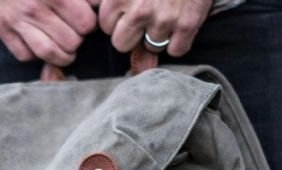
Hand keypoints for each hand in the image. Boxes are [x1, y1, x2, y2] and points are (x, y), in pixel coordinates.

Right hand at [0, 0, 97, 65]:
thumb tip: (97, 4)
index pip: (86, 23)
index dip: (90, 23)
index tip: (85, 19)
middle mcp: (36, 7)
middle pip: (71, 42)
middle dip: (77, 40)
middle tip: (75, 34)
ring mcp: (17, 20)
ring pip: (50, 53)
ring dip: (62, 56)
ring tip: (66, 50)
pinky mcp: (3, 30)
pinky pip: (25, 55)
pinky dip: (36, 56)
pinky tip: (42, 45)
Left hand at [93, 0, 212, 56]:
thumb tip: (94, 6)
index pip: (106, 25)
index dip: (117, 19)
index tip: (127, 9)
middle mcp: (139, 10)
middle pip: (122, 44)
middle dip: (132, 33)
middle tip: (145, 17)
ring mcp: (164, 19)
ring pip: (152, 47)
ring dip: (159, 35)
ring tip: (168, 12)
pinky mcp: (188, 24)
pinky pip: (177, 50)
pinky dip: (180, 41)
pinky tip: (182, 21)